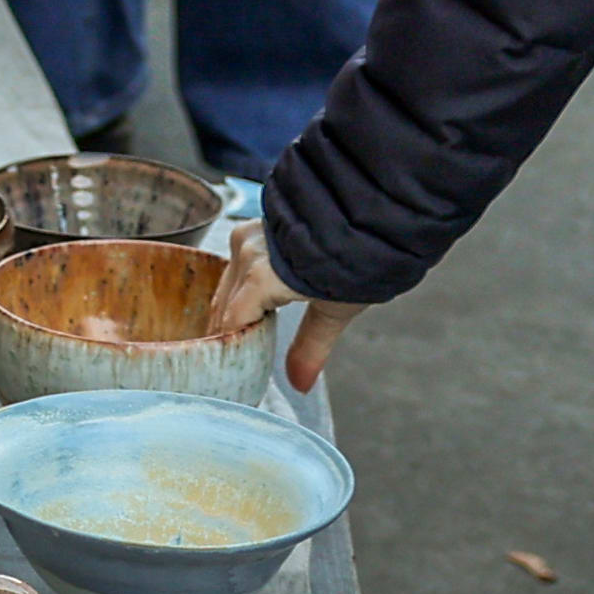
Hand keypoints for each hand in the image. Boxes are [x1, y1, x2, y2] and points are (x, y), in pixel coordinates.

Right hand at [205, 221, 365, 396]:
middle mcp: (245, 251)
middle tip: (241, 356)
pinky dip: (243, 287)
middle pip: (226, 303)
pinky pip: (237, 264)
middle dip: (232, 331)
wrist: (368, 207)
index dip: (234, 347)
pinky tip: (257, 302)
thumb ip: (311, 347)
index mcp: (260, 277)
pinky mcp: (256, 227)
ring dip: (236, 308)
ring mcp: (248, 234)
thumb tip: (299, 385)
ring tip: (250, 332)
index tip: (237, 367)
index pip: (231, 322)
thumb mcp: (336, 309)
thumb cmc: (356, 255)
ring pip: (229, 283)